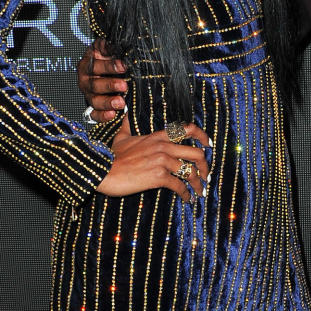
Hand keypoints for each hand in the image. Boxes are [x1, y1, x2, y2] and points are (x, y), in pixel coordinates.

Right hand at [78, 38, 128, 122]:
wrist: (115, 72)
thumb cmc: (115, 58)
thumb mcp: (112, 48)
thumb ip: (112, 45)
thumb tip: (116, 41)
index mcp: (90, 62)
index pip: (96, 64)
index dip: (109, 66)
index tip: (124, 66)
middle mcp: (86, 78)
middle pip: (94, 84)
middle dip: (110, 85)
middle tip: (124, 86)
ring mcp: (89, 94)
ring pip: (94, 100)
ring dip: (107, 102)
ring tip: (120, 103)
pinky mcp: (93, 108)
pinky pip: (94, 114)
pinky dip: (102, 116)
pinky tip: (112, 115)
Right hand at [96, 119, 210, 199]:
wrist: (102, 171)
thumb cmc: (110, 156)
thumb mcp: (121, 136)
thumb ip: (127, 125)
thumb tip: (125, 112)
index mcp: (157, 137)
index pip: (187, 129)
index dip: (202, 136)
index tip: (208, 145)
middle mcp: (163, 147)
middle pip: (196, 154)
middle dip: (205, 167)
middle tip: (206, 176)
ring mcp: (161, 162)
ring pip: (191, 172)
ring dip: (198, 184)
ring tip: (199, 192)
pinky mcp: (158, 177)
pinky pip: (179, 186)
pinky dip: (186, 194)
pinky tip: (187, 199)